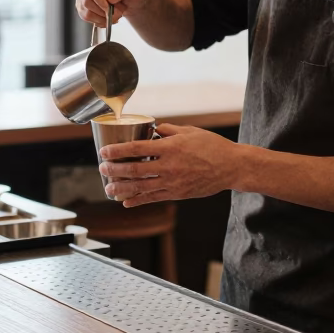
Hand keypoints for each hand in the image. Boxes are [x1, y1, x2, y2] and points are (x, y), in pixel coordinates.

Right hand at [76, 0, 150, 28]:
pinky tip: (107, 17)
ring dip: (102, 16)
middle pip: (87, 0)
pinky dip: (98, 20)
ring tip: (115, 13)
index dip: (101, 0)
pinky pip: (85, 16)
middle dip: (104, 10)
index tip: (111, 7)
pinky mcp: (81, 3)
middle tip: (118, 11)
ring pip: (85, 10)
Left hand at [99, 123, 237, 205]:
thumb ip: (168, 130)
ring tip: (108, 188)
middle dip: (115, 170)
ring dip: (122, 188)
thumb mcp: (189, 131)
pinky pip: (153, 198)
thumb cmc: (212, 146)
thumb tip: (153, 129)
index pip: (137, 149)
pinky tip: (126, 202)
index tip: (104, 151)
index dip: (118, 151)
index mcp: (170, 147)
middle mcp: (169, 166)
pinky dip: (138, 201)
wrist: (231, 167)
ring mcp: (173, 182)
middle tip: (102, 168)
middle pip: (135, 170)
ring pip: (141, 187)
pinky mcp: (177, 194)